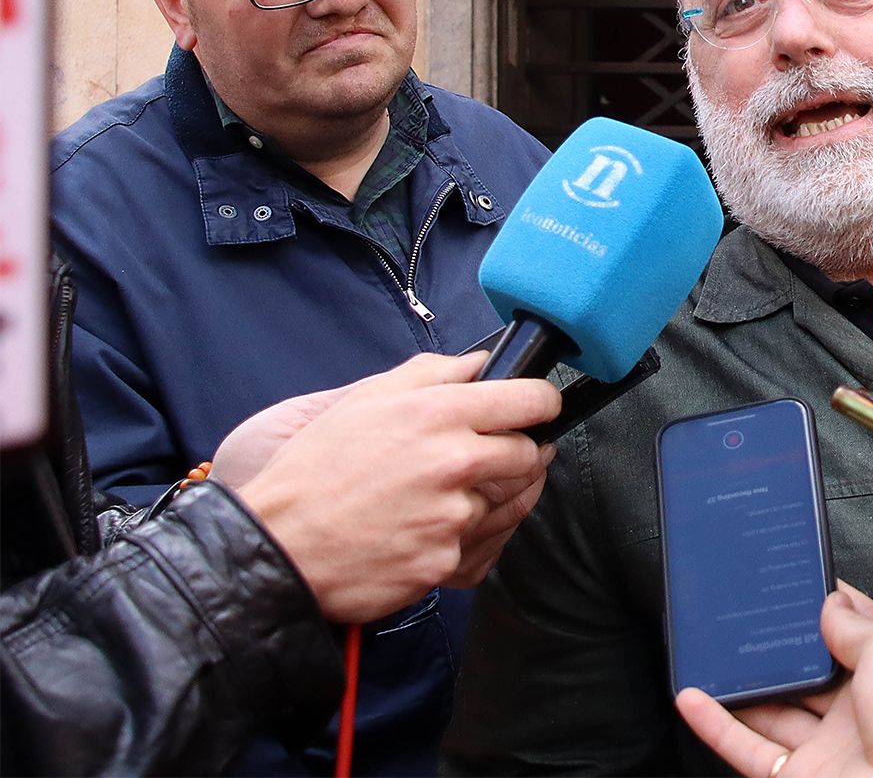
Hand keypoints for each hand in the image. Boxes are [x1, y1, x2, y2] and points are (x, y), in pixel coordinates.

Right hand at [234, 352, 559, 623]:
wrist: (279, 547)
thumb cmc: (315, 470)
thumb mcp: (366, 400)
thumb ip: (433, 373)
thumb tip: (481, 363)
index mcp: (438, 415)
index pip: (529, 401)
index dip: (540, 404)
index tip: (537, 408)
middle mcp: (454, 464)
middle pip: (530, 456)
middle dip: (516, 455)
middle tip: (486, 458)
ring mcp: (453, 518)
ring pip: (507, 504)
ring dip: (489, 500)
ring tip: (444, 497)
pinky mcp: (445, 563)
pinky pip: (481, 548)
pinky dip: (464, 540)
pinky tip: (430, 531)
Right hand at [676, 582, 872, 777]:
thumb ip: (855, 624)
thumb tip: (833, 601)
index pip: (848, 633)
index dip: (819, 609)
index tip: (787, 586)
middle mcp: (858, 711)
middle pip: (804, 674)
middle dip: (774, 649)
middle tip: (739, 621)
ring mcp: (828, 748)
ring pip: (771, 712)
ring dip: (739, 686)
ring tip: (708, 655)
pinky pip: (748, 751)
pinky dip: (716, 727)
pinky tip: (693, 701)